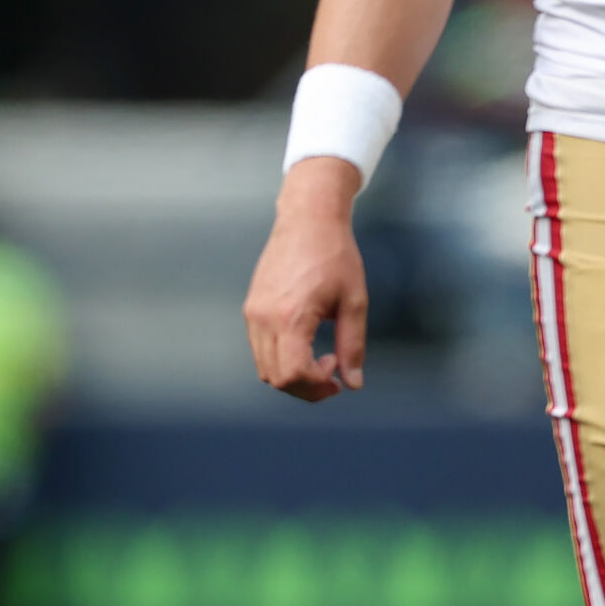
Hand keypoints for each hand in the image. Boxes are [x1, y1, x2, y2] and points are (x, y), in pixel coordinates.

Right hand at [243, 158, 367, 401]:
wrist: (307, 218)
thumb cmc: (334, 254)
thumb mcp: (354, 301)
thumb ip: (352, 345)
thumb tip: (353, 382)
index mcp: (291, 316)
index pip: (293, 374)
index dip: (316, 386)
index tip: (337, 375)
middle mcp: (264, 318)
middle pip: (275, 378)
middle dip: (305, 387)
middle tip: (332, 374)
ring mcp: (253, 312)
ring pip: (264, 367)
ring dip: (291, 375)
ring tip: (318, 360)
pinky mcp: (251, 306)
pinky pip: (259, 348)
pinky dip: (280, 359)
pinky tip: (303, 344)